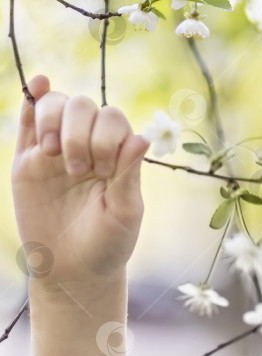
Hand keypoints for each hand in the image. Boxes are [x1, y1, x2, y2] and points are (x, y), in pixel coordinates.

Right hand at [11, 75, 151, 297]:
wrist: (74, 270)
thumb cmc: (109, 242)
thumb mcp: (125, 212)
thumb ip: (129, 175)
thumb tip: (140, 138)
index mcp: (118, 155)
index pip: (113, 120)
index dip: (106, 136)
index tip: (103, 170)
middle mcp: (89, 146)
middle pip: (83, 107)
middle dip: (80, 132)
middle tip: (79, 170)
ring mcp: (57, 151)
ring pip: (55, 107)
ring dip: (55, 120)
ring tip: (54, 154)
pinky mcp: (28, 161)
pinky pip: (27, 121)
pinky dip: (33, 99)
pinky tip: (39, 84)